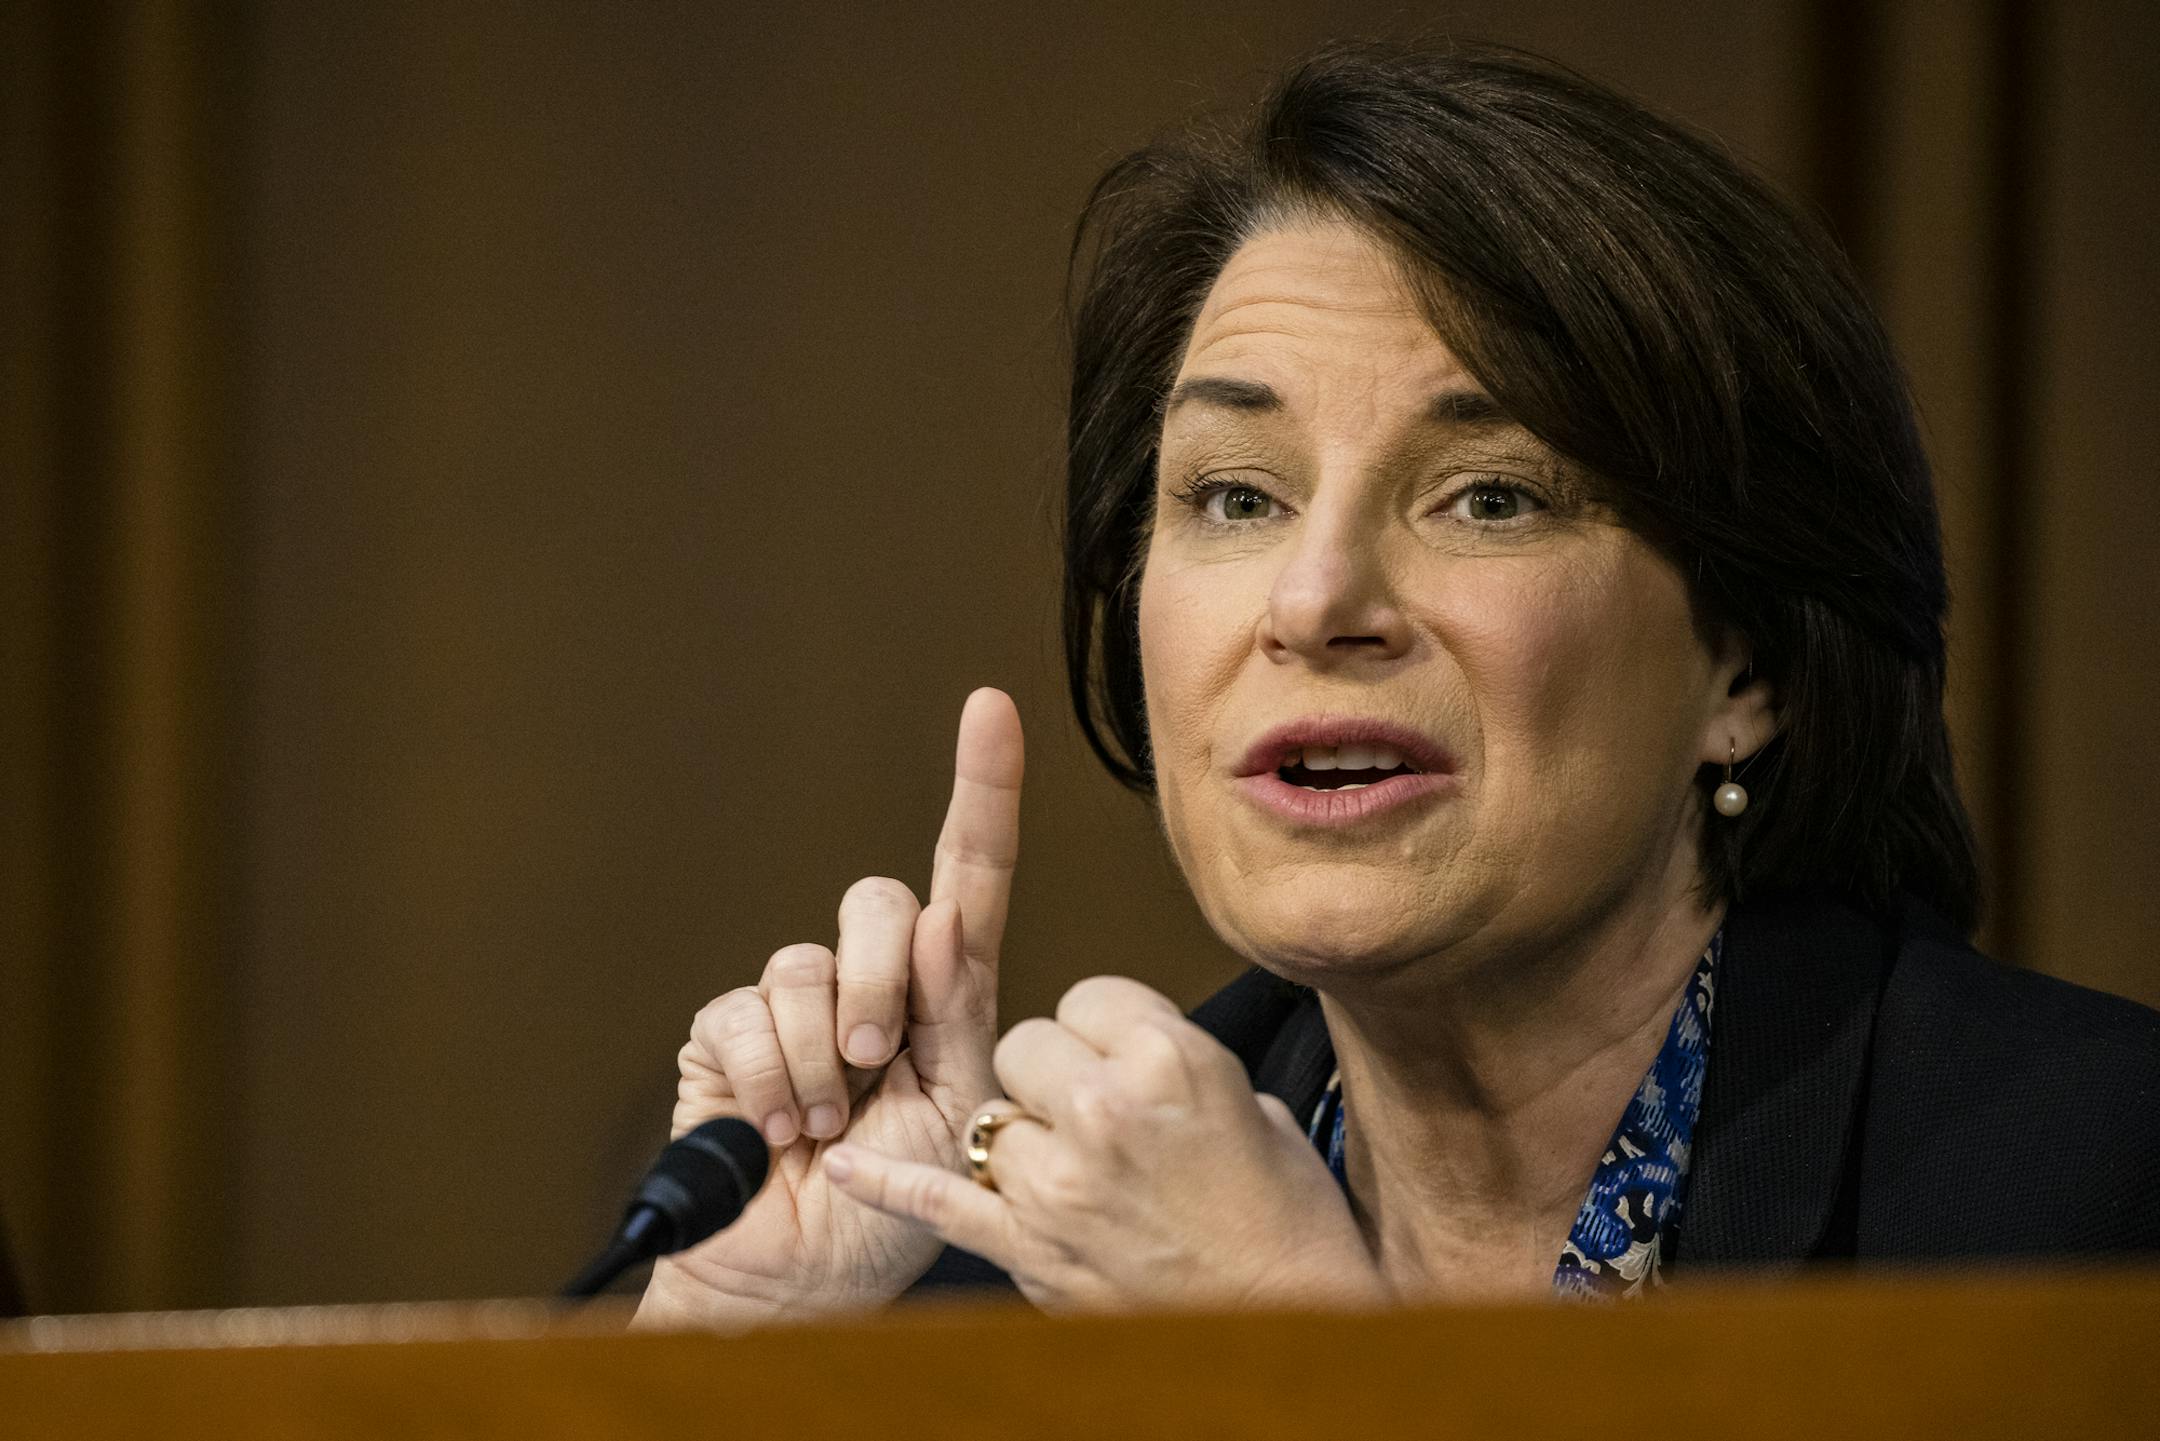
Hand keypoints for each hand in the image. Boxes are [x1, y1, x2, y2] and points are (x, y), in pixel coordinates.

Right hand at [635, 688, 1021, 1324]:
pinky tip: (780, 1128)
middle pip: (883, 901)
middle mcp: (872, 980)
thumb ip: (957, 1015)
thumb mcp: (961, 1117)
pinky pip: (746, 1013)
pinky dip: (770, 1079)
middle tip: (878, 1064)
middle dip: (885, 981)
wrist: (808, 1281)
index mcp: (947, 995)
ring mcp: (796, 1003)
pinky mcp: (726, 1033)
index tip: (990, 709)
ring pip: (809, 962)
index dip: (982, 790)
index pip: (970, 876)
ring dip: (824, 1055)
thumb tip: (946, 919)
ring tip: (827, 1122)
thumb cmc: (898, 1205)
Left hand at [823, 975, 1387, 1312]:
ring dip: (1016, 1133)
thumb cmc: (1286, 1221)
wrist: (1289, 1324)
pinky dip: (885, 1185)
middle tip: (1091, 1114)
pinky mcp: (1029, 1248)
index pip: (1087, 995)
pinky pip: (937, 1200)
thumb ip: (1176, 1062)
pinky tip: (839, 1167)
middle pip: (1025, 1043)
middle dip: (1047, 1073)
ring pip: (989, 1114)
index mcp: (1168, 1057)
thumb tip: (1130, 1049)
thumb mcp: (1250, 1104)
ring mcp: (1059, 1182)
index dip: (1099, 1028)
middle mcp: (1104, 1108)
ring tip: (1067, 1167)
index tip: (1119, 1056)